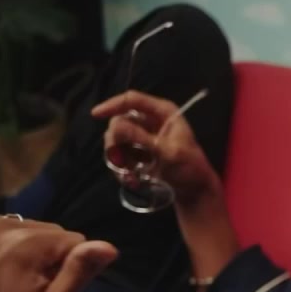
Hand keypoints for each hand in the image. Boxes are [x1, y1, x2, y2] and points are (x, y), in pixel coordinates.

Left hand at [0, 215, 117, 291]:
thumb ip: (80, 273)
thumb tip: (109, 247)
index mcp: (27, 242)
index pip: (74, 239)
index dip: (69, 265)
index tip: (50, 286)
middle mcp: (2, 223)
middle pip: (48, 230)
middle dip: (48, 253)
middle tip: (32, 283)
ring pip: (26, 227)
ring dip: (26, 247)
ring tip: (11, 275)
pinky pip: (3, 228)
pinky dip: (4, 243)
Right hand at [92, 90, 220, 206]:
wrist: (195, 191)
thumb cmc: (190, 168)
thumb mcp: (168, 152)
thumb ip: (142, 138)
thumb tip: (116, 126)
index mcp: (163, 113)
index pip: (132, 100)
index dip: (113, 104)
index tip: (96, 114)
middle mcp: (151, 121)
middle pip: (119, 121)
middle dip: (116, 142)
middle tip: (121, 161)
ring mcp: (143, 136)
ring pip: (117, 139)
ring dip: (119, 158)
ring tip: (131, 174)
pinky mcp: (139, 152)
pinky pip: (120, 154)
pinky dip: (122, 168)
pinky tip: (132, 180)